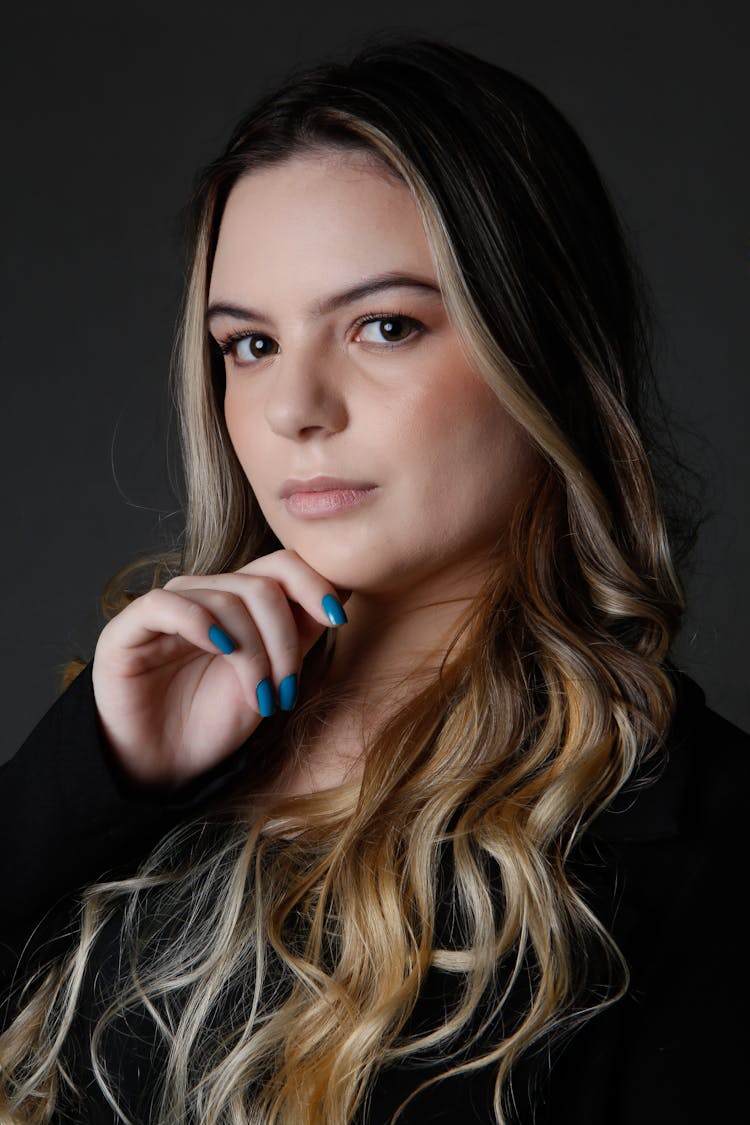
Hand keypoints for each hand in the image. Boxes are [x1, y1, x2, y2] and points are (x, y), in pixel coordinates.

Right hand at [90, 549, 349, 786]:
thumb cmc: (213, 724)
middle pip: (261, 584)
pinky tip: (222, 650)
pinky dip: (201, 624)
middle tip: (287, 690)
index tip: (338, 618)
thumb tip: (341, 593)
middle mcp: (202, 596)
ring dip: (254, 653)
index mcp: (236, 602)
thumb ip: (298, 634)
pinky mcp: (127, 629)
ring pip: (225, 600)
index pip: (280, 565)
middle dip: (284, 639)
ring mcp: (166, 609)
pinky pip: (166, 605)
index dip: (313, 584)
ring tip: (260, 698)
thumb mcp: (271, 676)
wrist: (161, 769)